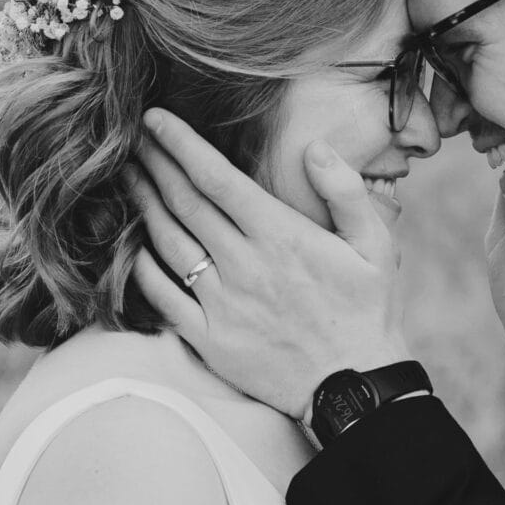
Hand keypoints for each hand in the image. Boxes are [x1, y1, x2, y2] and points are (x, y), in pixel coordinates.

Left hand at [129, 110, 408, 418]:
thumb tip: (314, 149)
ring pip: (168, 243)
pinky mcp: (210, 339)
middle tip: (130, 138)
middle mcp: (244, 265)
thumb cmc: (368, 310)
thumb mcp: (376, 244)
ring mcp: (222, 304)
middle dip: (153, 164)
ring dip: (143, 205)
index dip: (180, 144)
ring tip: (128, 178)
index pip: (217, 178)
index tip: (154, 119)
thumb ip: (346, 192)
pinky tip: (132, 245)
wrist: (355, 385)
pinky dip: (141, 267)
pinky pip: (163, 297)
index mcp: (281, 236)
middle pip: (184, 203)